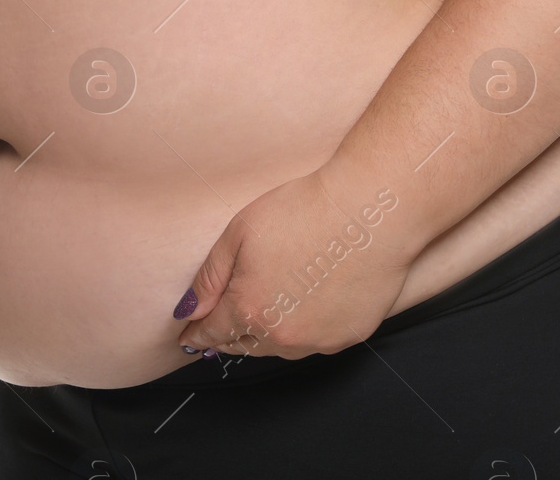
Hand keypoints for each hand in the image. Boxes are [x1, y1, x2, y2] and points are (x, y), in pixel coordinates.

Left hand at [174, 170, 412, 358]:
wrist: (370, 211)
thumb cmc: (306, 211)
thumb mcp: (241, 232)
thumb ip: (210, 276)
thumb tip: (188, 310)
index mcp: (249, 309)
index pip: (213, 332)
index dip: (197, 332)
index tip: (189, 335)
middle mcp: (283, 335)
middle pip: (245, 344)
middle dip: (230, 334)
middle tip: (221, 326)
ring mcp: (319, 340)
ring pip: (281, 347)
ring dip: (268, 335)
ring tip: (264, 315)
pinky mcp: (350, 336)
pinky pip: (317, 341)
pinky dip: (306, 330)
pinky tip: (307, 307)